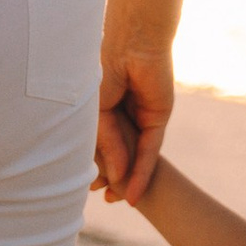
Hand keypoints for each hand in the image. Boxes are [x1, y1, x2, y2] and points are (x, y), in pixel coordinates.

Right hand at [93, 38, 173, 204]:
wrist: (131, 43)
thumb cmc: (103, 69)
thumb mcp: (97, 114)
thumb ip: (106, 145)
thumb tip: (114, 176)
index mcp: (103, 108)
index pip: (99, 145)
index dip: (94, 167)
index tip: (87, 188)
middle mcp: (123, 114)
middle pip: (118, 154)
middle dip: (112, 178)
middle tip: (103, 199)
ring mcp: (140, 118)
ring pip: (134, 156)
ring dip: (127, 179)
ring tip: (119, 202)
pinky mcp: (158, 119)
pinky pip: (150, 151)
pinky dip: (142, 172)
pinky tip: (134, 192)